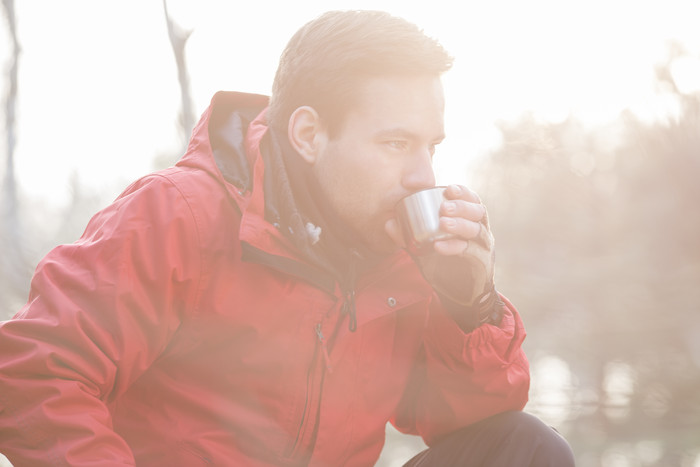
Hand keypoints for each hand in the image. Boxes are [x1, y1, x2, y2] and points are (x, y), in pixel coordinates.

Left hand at [386, 184, 495, 307]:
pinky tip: (440, 246)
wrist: (458, 292)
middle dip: (461, 206)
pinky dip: (454, 247)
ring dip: (460, 224)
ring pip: (476, 230)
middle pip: (477, 211)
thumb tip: (388, 223)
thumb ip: (407, 236)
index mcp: (469, 219)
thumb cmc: (443, 262)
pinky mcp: (481, 261)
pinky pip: (469, 252)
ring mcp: (482, 245)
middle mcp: (480, 229)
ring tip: (444, 223)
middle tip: (444, 207)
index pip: (471, 200)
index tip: (449, 189)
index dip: (463, 192)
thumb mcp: (422, 247)